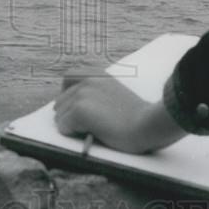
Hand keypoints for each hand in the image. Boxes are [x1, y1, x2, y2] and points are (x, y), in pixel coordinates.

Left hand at [54, 74, 187, 153]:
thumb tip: (73, 108)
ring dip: (71, 126)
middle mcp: (86, 80)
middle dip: (69, 115)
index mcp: (96, 74)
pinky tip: (88, 135)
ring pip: (60, 115)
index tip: (76, 107)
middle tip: (83, 127)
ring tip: (89, 131)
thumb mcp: (116, 94)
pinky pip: (63, 126)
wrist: (149, 124)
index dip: (69, 96)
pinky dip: (72, 134)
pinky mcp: (79, 110)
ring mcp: (82, 94)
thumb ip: (98, 94)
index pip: (68, 79)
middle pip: (60, 101)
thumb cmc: (138, 117)